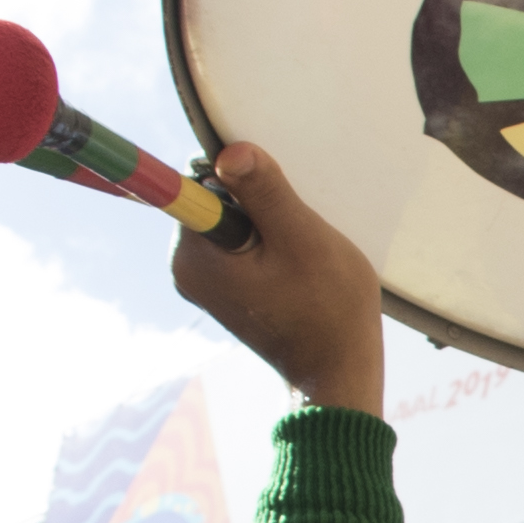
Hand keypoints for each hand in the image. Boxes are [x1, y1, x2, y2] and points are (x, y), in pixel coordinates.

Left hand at [172, 142, 387, 414]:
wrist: (337, 371)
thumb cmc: (327, 310)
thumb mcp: (302, 239)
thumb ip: (264, 192)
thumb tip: (229, 151)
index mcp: (193, 255)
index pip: (201, 180)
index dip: (243, 178)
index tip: (276, 197)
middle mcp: (186, 267)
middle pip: (215, 197)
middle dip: (259, 203)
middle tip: (296, 231)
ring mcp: (204, 280)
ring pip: (232, 219)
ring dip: (269, 223)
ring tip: (300, 253)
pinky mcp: (224, 287)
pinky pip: (240, 242)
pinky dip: (268, 242)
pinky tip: (295, 264)